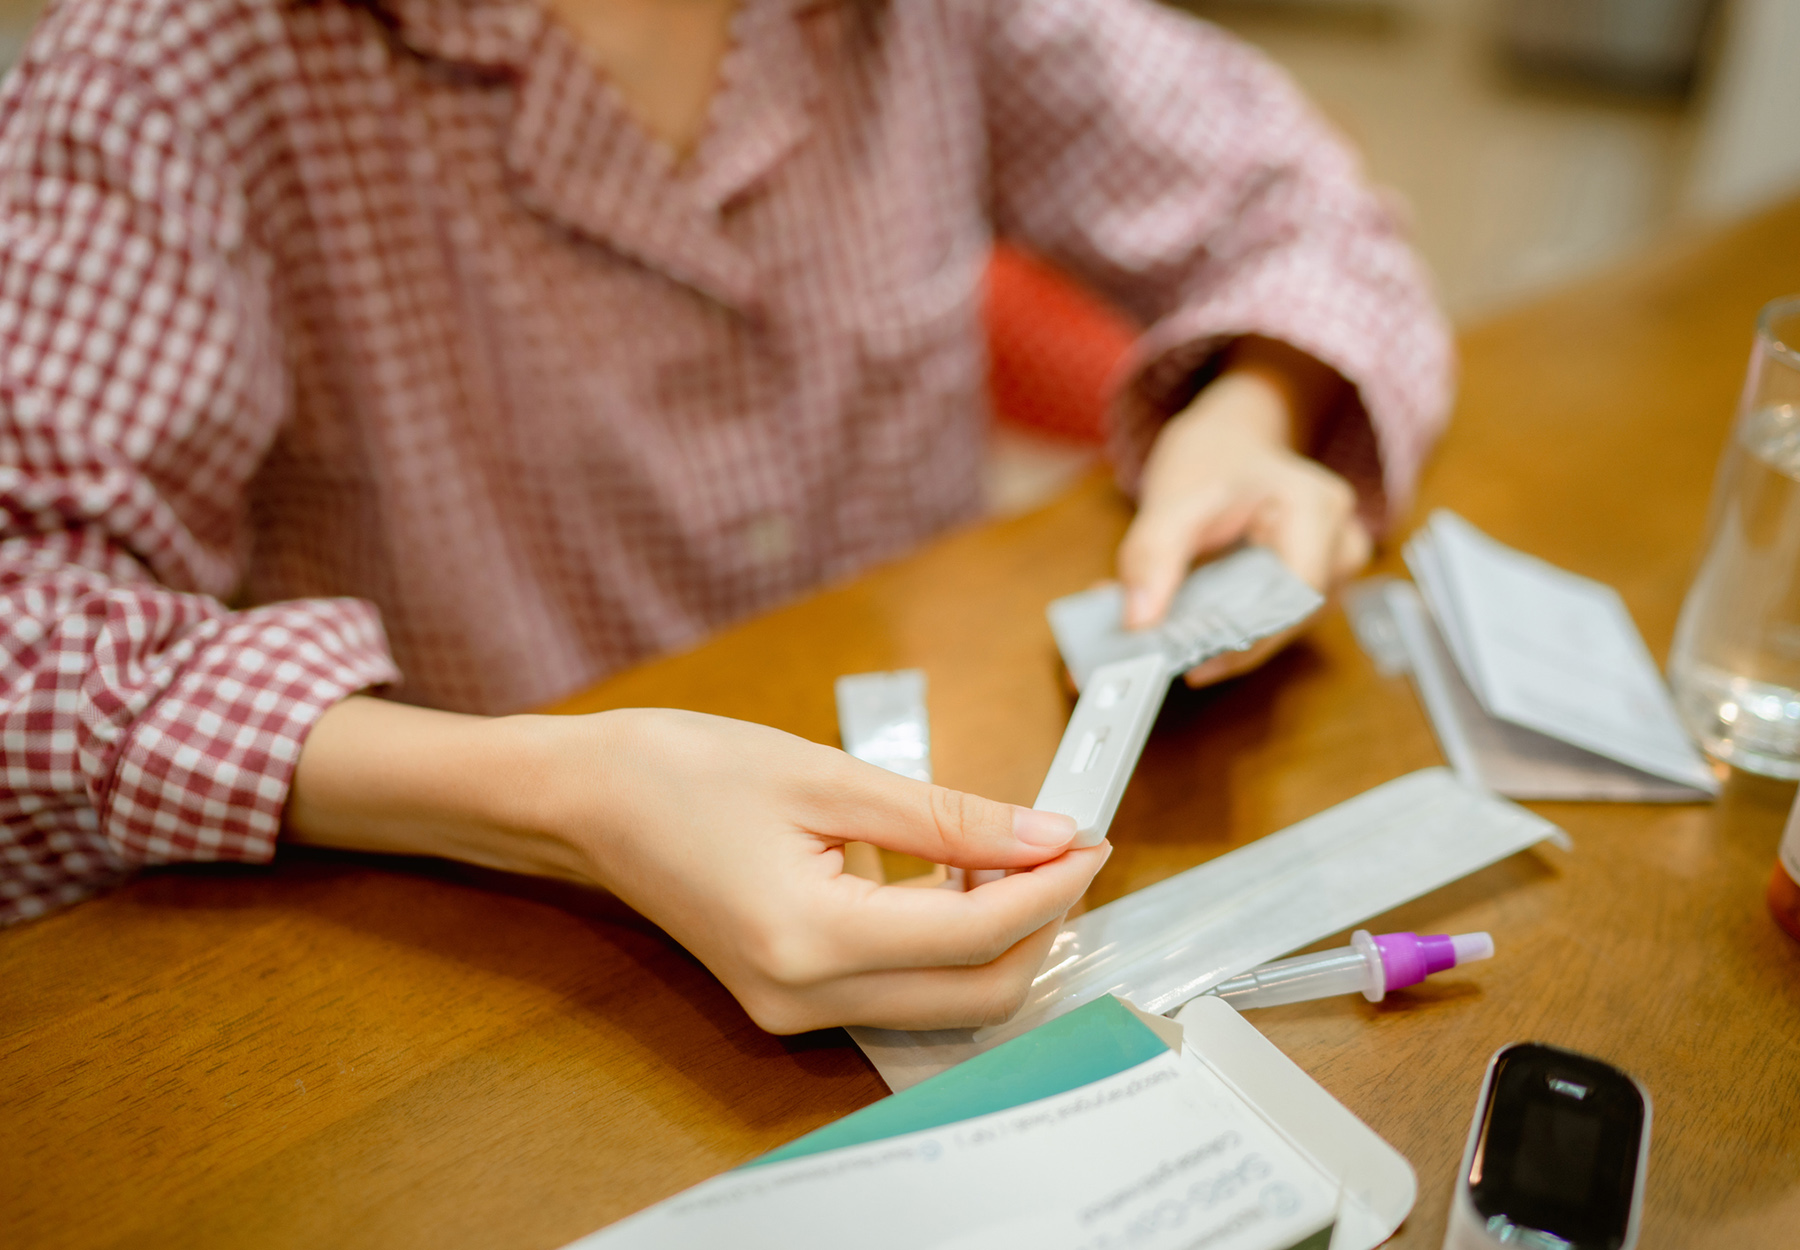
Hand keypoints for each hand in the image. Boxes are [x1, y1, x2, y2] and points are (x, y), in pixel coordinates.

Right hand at [287, 698, 1107, 1033]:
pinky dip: (945, 943)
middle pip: (974, 993)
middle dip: (1038, 924)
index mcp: (811, 939)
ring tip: (1015, 853)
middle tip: (1068, 848)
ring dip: (996, 937)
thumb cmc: (684, 770)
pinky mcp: (788, 999)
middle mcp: (804, 998)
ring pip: (942, 1001)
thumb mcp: (830, 776)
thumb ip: (949, 816)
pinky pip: (899, 989)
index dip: (1050, 886)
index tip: (1092, 837)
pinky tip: (954, 878)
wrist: (585, 800)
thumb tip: (1045, 833)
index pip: (976, 933)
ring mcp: (793, 1010)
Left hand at [1117, 340, 1371, 685]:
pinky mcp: (1315, 586)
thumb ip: (1150, 558)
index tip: (1190, 660)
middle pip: (1289, 619)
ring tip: (1176, 642)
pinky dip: (1233, 629)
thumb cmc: (1211, 460)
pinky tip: (1196, 629)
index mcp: (1317, 509)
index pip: (1292, 597)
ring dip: (1228, 640)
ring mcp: (1334, 567)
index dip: (1244, 636)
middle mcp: (1340, 541)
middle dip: (1227, 643)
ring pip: (1282, 628)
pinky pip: (1275, 621)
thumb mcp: (1172, 500)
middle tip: (1167, 658)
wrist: (1231, 442)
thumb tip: (1139, 625)